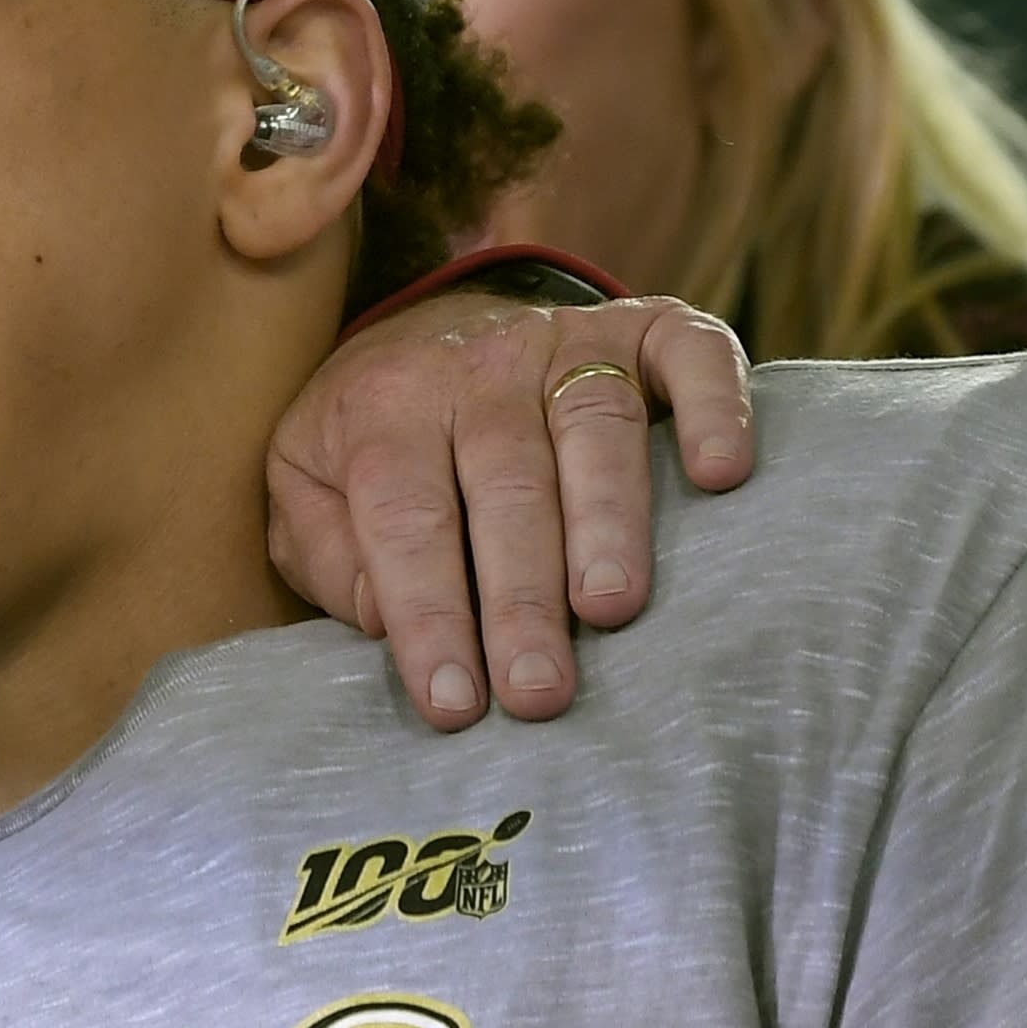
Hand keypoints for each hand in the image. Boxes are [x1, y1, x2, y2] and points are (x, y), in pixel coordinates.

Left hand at [268, 293, 752, 729]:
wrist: (426, 325)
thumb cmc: (366, 439)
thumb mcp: (303, 485)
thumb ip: (325, 553)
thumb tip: (382, 619)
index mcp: (383, 409)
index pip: (404, 518)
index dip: (428, 613)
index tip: (454, 703)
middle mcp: (477, 369)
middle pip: (505, 483)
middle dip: (522, 595)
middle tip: (539, 690)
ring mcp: (563, 344)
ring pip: (594, 428)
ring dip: (609, 521)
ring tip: (614, 610)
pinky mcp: (641, 329)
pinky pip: (687, 354)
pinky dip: (714, 406)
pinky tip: (723, 475)